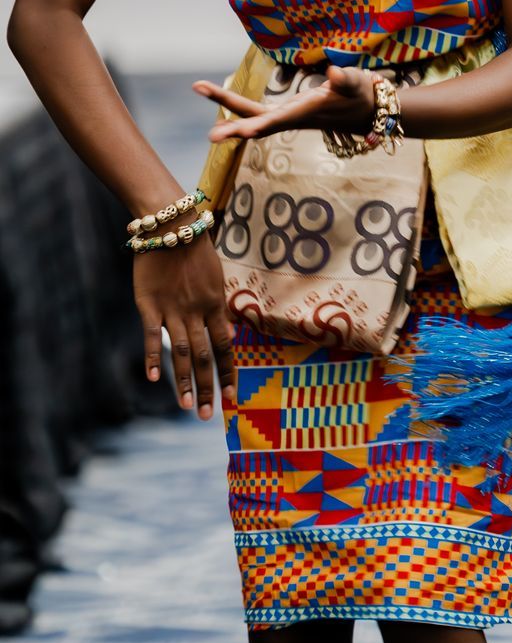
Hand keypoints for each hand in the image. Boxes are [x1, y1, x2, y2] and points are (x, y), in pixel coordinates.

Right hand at [132, 234, 235, 418]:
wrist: (170, 226)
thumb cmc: (194, 250)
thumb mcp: (215, 278)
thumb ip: (218, 308)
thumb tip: (229, 334)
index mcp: (215, 305)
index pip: (225, 347)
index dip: (228, 374)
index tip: (231, 398)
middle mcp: (197, 312)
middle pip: (204, 356)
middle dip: (207, 388)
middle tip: (207, 416)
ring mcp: (173, 310)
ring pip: (181, 352)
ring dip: (183, 382)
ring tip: (185, 407)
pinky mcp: (149, 305)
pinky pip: (151, 336)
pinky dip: (152, 357)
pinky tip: (153, 379)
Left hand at [194, 66, 378, 143]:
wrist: (365, 111)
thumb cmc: (361, 96)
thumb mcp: (356, 85)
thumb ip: (345, 80)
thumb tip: (334, 73)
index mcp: (305, 113)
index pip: (278, 121)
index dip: (260, 125)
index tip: (242, 131)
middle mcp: (291, 118)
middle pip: (257, 123)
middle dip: (234, 127)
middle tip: (210, 136)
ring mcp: (286, 115)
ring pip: (252, 116)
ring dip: (227, 108)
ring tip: (199, 87)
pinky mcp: (285, 111)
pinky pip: (256, 111)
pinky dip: (236, 104)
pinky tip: (220, 97)